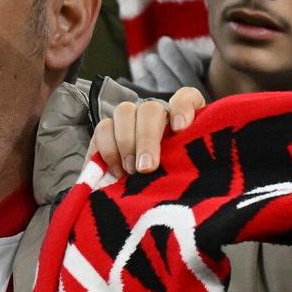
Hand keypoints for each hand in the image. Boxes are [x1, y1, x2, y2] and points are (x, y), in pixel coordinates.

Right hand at [89, 87, 205, 177]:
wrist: (144, 192)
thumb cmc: (173, 178)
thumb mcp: (187, 171)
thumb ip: (187, 164)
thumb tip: (190, 172)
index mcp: (184, 120)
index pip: (188, 98)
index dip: (182, 108)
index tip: (180, 128)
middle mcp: (157, 114)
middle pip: (150, 110)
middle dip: (146, 138)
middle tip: (146, 167)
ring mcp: (131, 118)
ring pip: (123, 113)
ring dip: (125, 143)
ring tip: (129, 171)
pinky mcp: (108, 130)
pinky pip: (102, 129)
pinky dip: (106, 151)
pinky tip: (115, 171)